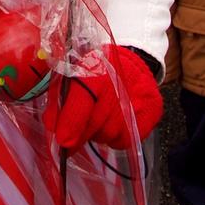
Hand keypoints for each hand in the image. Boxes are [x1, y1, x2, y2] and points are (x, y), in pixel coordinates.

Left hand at [43, 45, 161, 151]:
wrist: (130, 63)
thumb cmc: (95, 71)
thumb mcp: (72, 76)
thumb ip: (59, 99)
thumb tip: (52, 127)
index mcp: (96, 67)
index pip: (84, 98)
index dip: (72, 121)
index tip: (62, 140)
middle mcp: (120, 81)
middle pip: (97, 122)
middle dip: (80, 134)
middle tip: (70, 140)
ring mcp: (140, 97)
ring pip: (110, 134)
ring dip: (97, 134)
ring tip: (96, 120)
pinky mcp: (152, 111)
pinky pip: (126, 140)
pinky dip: (114, 138)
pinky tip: (112, 123)